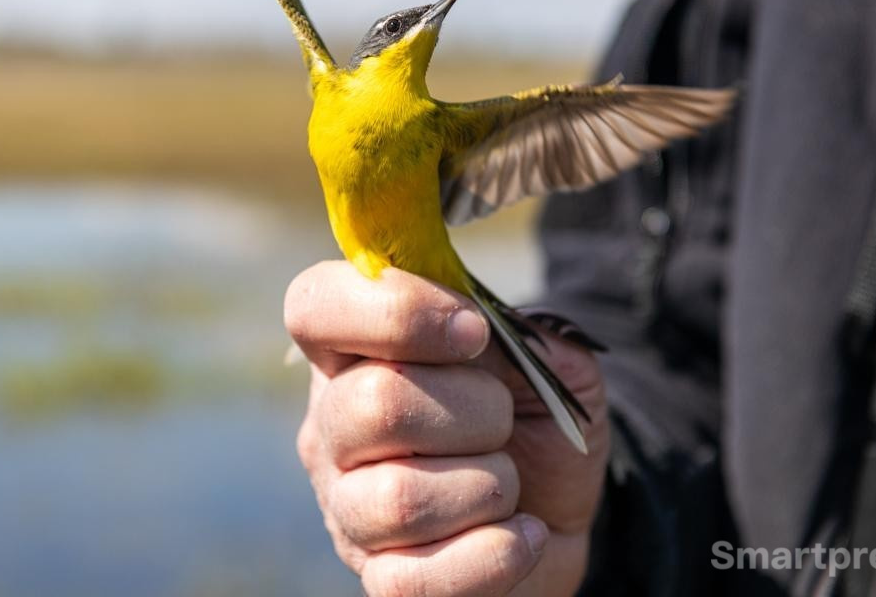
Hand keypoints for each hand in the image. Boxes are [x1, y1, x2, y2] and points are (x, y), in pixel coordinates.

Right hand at [285, 261, 609, 595]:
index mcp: (353, 352)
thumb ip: (502, 322)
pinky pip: (414, 582)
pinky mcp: (380, 577)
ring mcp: (348, 507)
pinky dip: (494, 554)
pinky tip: (521, 533)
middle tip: (503, 417)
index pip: (315, 306)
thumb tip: (467, 324)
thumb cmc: (530, 413)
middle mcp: (333, 427)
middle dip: (475, 408)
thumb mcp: (532, 349)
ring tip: (508, 481)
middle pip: (373, 404)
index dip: (395, 311)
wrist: (560, 500)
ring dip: (488, 485)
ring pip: (398, 500)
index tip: (472, 331)